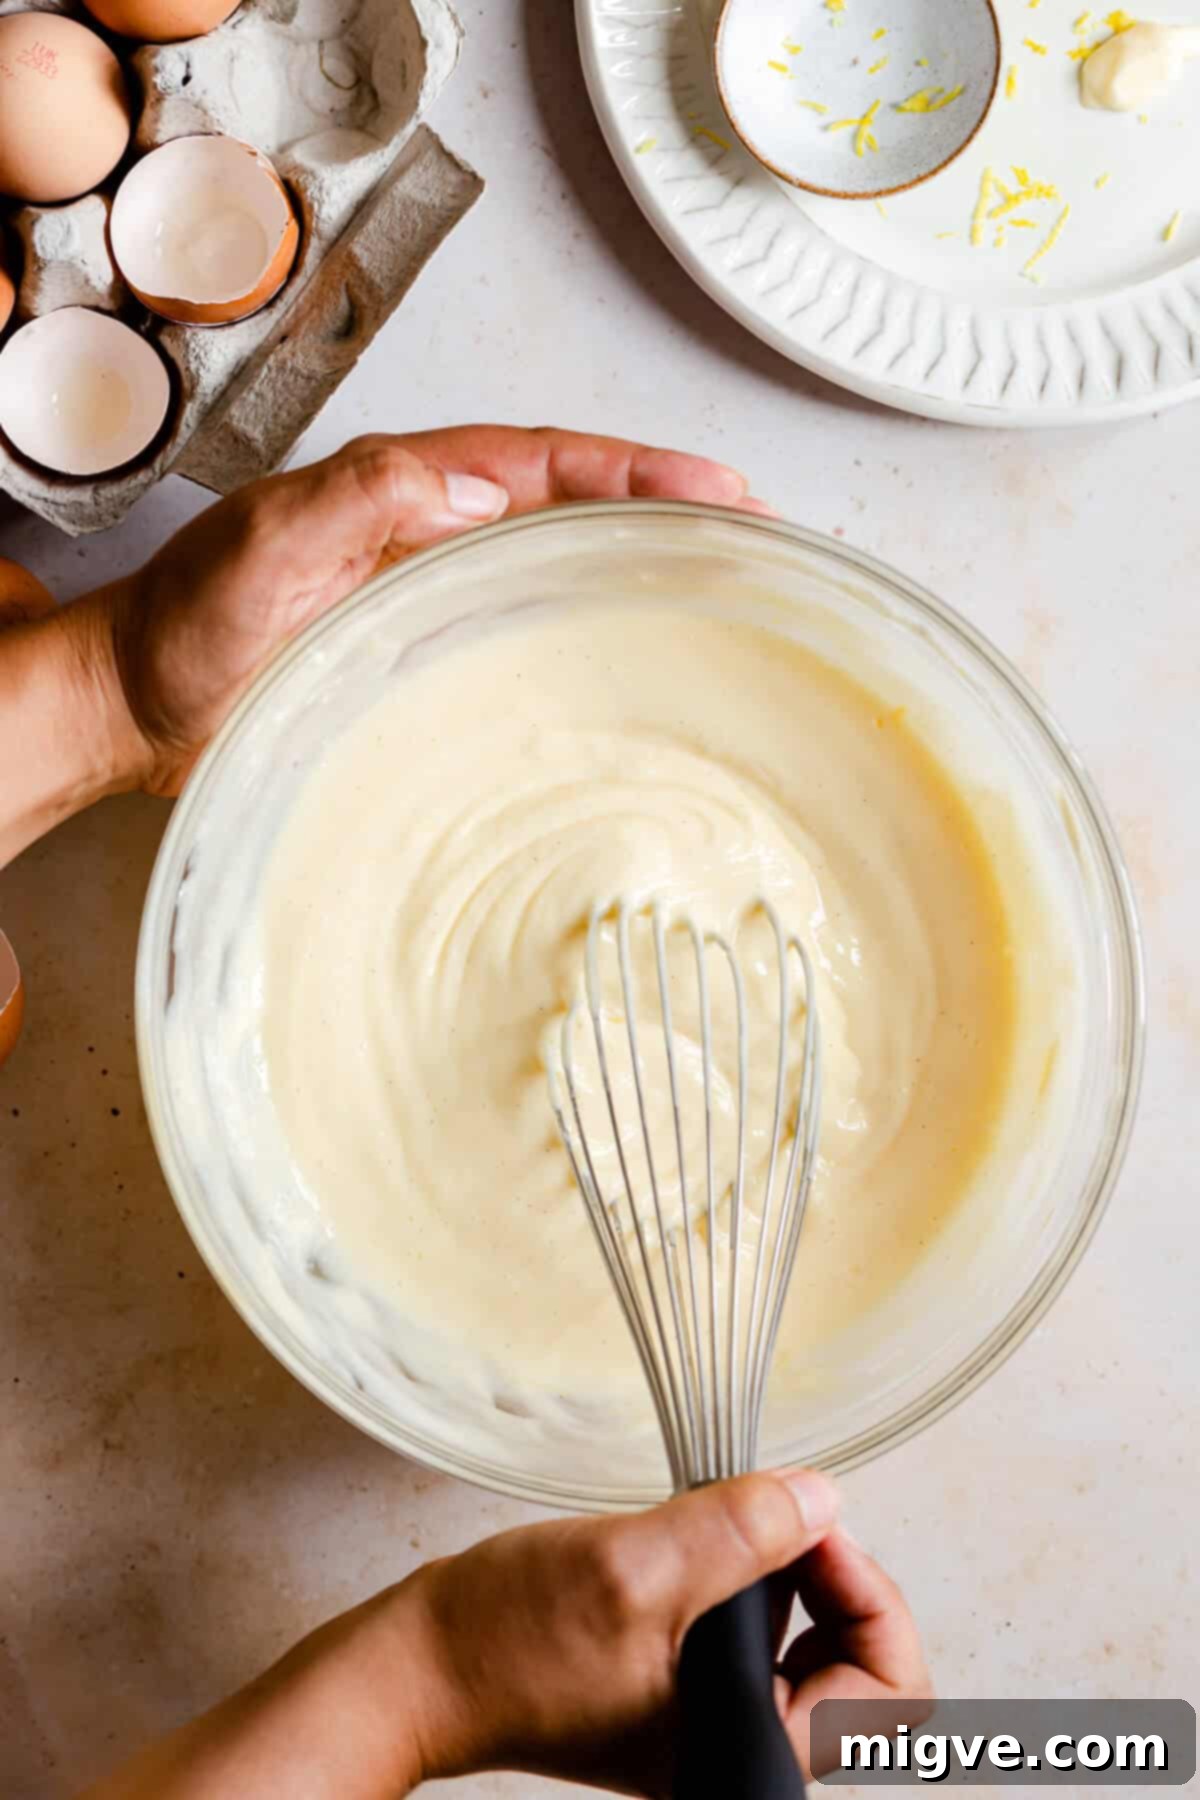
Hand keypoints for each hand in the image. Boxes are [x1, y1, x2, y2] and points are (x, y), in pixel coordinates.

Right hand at [83, 1468, 930, 1799]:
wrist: (420, 1668)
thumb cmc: (509, 1641)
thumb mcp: (634, 1568)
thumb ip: (738, 1532)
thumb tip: (823, 1497)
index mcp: (747, 1756)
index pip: (890, 1694)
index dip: (867, 1594)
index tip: (809, 1525)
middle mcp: (742, 1756)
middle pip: (862, 1665)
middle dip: (830, 1577)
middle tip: (777, 1514)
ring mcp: (717, 1728)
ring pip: (815, 1644)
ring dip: (787, 1573)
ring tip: (727, 1526)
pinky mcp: (688, 1695)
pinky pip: (762, 1638)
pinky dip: (749, 1582)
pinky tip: (699, 1546)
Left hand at [104, 426, 767, 796]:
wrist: (136, 711)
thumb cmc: (185, 630)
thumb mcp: (263, 547)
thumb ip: (355, 501)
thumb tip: (480, 489)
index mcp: (406, 488)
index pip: (546, 462)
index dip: (638, 472)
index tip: (717, 491)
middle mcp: (431, 531)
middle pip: (574, 502)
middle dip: (667, 510)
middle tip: (753, 534)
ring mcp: (432, 593)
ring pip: (559, 564)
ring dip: (640, 568)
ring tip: (721, 589)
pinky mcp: (425, 654)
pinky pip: (525, 632)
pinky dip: (587, 638)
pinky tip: (628, 669)